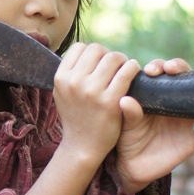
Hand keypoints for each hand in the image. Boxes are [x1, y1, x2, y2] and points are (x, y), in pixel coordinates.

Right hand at [54, 42, 140, 167]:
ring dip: (122, 60)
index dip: (92, 53)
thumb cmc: (76, 117)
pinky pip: (126, 72)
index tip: (99, 64)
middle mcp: (74, 83)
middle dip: (108, 55)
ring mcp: (92, 92)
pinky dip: (132, 68)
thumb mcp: (63, 93)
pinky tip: (133, 73)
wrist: (82, 147)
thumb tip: (86, 50)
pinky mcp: (110, 102)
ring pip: (113, 57)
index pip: (80, 48)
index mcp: (61, 78)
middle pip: (97, 50)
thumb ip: (71, 73)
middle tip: (115, 67)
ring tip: (124, 70)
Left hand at [116, 57, 193, 193]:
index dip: (161, 66)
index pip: (163, 75)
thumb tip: (125, 100)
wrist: (132, 167)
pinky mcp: (190, 143)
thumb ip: (129, 113)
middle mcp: (175, 107)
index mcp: (158, 98)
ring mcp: (185, 124)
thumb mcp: (127, 126)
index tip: (153, 70)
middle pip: (185, 81)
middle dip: (181, 69)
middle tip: (170, 69)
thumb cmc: (128, 140)